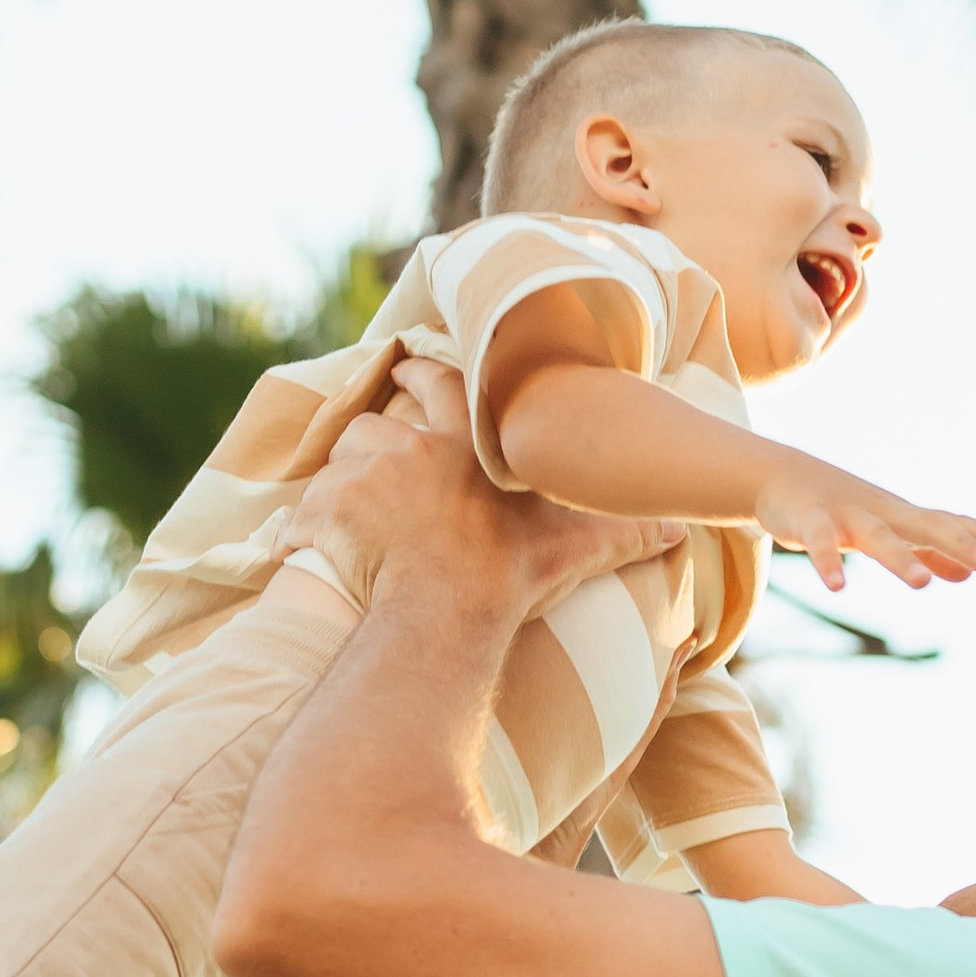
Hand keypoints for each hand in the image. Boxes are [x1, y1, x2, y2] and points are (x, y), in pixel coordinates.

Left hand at [281, 359, 679, 619]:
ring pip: (337, 462)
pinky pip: (300, 517)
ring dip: (339, 484)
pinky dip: (297, 534)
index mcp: (464, 442)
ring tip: (344, 514)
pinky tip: (294, 552)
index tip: (404, 369)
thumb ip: (625, 532)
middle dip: (373, 438)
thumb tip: (681, 529)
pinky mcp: (325, 512)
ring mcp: (362, 476)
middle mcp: (409, 446)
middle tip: (371, 460)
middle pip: (376, 423)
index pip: (440, 385)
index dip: (422, 376)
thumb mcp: (574, 545)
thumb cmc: (510, 570)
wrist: (445, 607)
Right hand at [750, 449, 975, 594]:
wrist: (778, 475)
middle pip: (925, 527)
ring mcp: (846, 516)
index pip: (947, 522)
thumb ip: (929, 552)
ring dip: (900, 559)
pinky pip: (821, 545)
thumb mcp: (889, 529)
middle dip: (958, 543)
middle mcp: (881, 513)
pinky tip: (838, 587)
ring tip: (922, 585)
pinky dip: (828, 564)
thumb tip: (968, 575)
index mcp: (901, 516)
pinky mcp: (809, 523)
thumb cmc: (843, 507)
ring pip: (877, 538)